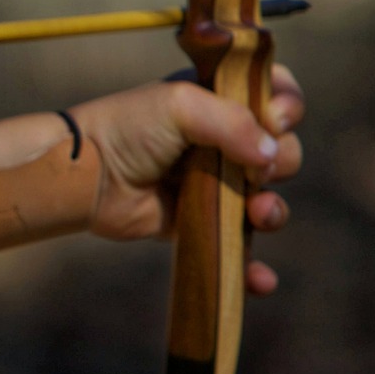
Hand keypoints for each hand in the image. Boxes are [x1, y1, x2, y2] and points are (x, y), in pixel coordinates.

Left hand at [71, 63, 304, 293]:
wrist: (86, 176)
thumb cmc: (127, 129)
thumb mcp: (179, 106)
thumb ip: (233, 122)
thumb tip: (272, 156)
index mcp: (219, 101)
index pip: (276, 94)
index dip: (288, 107)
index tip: (278, 118)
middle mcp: (222, 140)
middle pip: (282, 151)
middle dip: (282, 161)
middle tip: (256, 170)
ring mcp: (215, 183)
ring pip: (269, 199)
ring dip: (274, 210)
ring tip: (257, 213)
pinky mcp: (202, 222)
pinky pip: (240, 246)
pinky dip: (254, 266)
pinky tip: (259, 278)